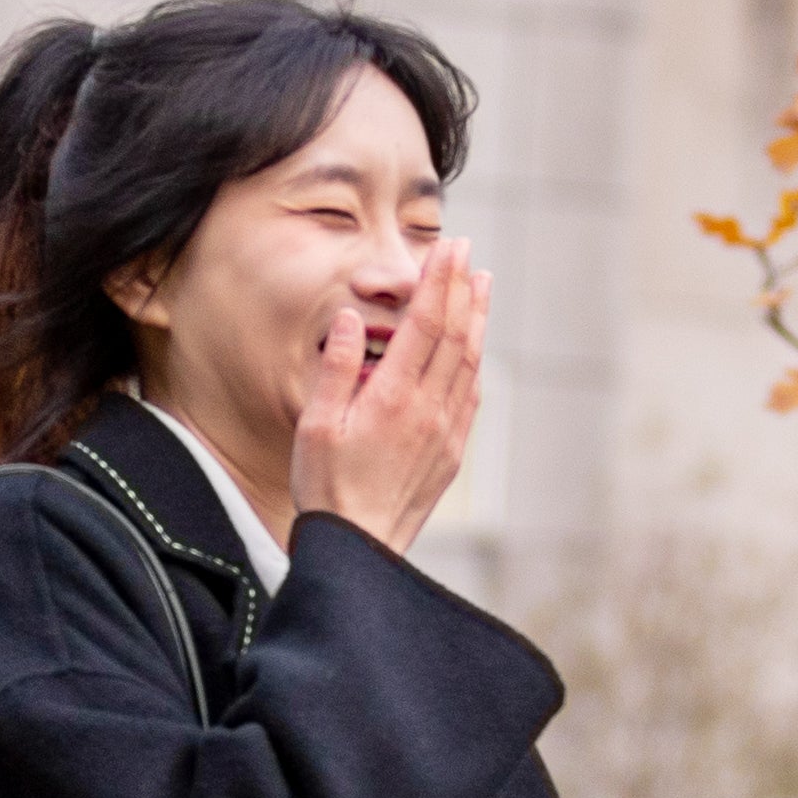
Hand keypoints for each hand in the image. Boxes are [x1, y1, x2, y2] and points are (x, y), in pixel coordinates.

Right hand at [288, 248, 486, 552]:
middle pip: (455, 335)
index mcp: (394, 397)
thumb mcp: (316, 426)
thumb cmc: (327, 488)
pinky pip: (471, 396)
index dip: (439, 281)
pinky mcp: (451, 453)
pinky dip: (475, 362)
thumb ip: (337, 369)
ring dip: (476, 319)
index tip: (448, 248)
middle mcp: (428, 410)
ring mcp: (446, 432)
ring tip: (481, 285)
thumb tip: (353, 320)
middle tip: (467, 252)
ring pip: (469, 362)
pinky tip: (474, 348)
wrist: (360, 548)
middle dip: (462, 288)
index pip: (426, 324)